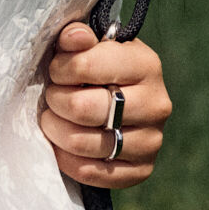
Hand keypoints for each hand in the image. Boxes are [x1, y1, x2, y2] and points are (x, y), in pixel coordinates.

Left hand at [38, 22, 171, 188]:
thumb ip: (77, 37)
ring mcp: (152, 140)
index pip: (87, 66)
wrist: (119, 104)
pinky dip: (67, 160)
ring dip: (56, 131)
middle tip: (52, 97)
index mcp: (145, 64)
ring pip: (84, 143)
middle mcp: (156, 104)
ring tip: (53, 119)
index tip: (56, 70)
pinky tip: (62, 145)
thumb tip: (74, 37)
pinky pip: (91, 173)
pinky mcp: (141, 170)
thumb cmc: (98, 69)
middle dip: (57, 101)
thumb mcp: (90, 47)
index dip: (61, 69)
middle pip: (84, 108)